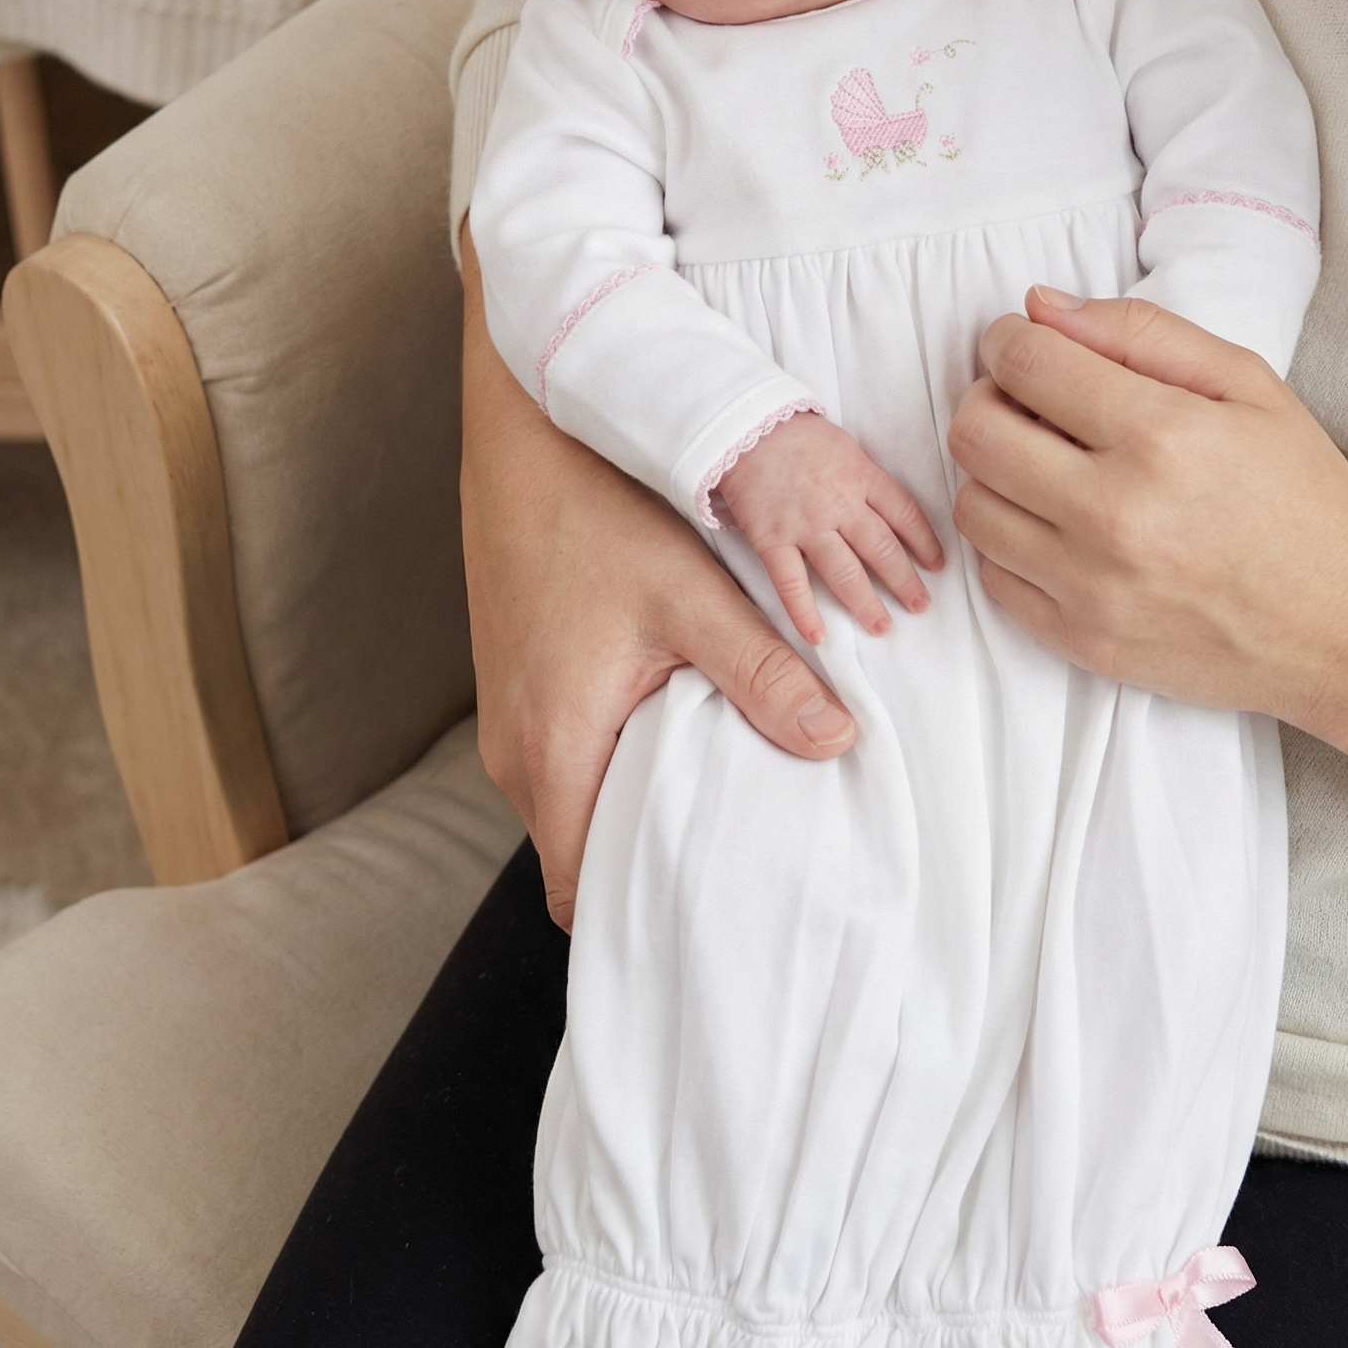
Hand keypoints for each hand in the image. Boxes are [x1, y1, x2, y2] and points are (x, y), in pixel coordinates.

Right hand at [462, 228, 856, 929]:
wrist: (521, 434)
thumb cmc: (596, 512)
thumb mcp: (694, 597)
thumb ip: (765, 677)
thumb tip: (838, 745)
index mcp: (551, 751)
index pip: (581, 895)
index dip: (642, 912)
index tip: (714, 913)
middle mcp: (515, 751)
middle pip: (582, 853)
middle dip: (654, 864)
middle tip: (742, 860)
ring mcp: (509, 716)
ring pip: (577, 800)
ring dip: (640, 803)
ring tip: (726, 794)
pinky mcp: (517, 683)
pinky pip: (567, 754)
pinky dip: (619, 758)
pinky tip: (683, 728)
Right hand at [718, 412, 944, 644]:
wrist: (744, 427)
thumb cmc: (796, 434)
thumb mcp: (845, 447)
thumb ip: (866, 480)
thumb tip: (889, 512)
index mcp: (862, 477)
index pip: (905, 515)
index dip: (925, 543)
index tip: (938, 565)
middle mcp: (840, 505)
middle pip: (881, 550)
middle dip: (905, 582)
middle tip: (921, 606)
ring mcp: (805, 525)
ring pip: (844, 572)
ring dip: (866, 604)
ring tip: (882, 627)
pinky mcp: (771, 539)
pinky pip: (791, 583)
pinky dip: (804, 613)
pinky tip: (819, 637)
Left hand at [946, 286, 1347, 720]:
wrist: (1346, 630)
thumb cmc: (1302, 499)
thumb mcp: (1248, 385)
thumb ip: (1140, 331)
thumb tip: (1041, 307)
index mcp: (1163, 435)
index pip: (1025, 363)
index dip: (1007, 340)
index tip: (1019, 342)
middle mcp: (1116, 514)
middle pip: (974, 432)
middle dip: (990, 399)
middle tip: (1028, 401)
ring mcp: (1092, 587)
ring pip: (971, 505)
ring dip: (995, 473)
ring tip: (1047, 467)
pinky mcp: (1081, 641)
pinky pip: (993, 576)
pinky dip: (1011, 543)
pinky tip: (1060, 527)